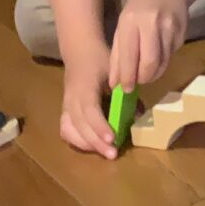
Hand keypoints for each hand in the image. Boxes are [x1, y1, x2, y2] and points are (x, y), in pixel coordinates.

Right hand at [60, 43, 116, 158]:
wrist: (80, 51)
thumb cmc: (100, 60)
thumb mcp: (116, 70)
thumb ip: (126, 91)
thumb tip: (138, 114)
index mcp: (84, 88)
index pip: (90, 111)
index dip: (100, 127)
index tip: (113, 139)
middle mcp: (71, 99)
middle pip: (79, 126)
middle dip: (96, 143)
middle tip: (113, 154)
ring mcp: (66, 106)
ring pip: (69, 131)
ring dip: (86, 144)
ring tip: (105, 152)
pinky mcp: (65, 111)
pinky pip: (66, 130)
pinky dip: (78, 141)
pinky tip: (93, 146)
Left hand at [109, 0, 187, 92]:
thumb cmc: (139, 7)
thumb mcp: (122, 26)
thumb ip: (117, 55)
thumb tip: (115, 83)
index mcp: (131, 22)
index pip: (130, 57)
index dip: (128, 77)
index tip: (125, 89)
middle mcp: (152, 25)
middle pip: (150, 63)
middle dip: (142, 79)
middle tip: (137, 83)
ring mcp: (170, 29)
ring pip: (163, 64)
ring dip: (153, 74)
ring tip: (145, 72)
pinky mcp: (182, 35)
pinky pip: (170, 57)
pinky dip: (162, 62)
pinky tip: (157, 53)